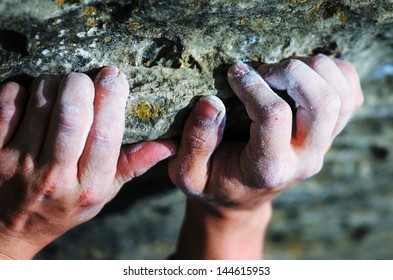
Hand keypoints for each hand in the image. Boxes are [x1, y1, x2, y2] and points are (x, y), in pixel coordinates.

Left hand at [0, 67, 175, 258]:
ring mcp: (19, 164)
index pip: (105, 135)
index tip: (115, 76)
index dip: (112, 99)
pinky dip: (21, 90)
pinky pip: (8, 105)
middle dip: (81, 85)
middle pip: (72, 116)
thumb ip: (133, 165)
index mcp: (88, 185)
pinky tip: (32, 97)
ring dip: (53, 83)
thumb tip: (169, 144)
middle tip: (85, 78)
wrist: (10, 229)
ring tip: (61, 86)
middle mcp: (54, 176)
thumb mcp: (103, 193)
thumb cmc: (64, 206)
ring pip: (41, 104)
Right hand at [169, 54, 362, 258]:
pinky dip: (335, 75)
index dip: (253, 86)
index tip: (234, 73)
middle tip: (265, 70)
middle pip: (323, 103)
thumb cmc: (213, 184)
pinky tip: (305, 74)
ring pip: (343, 97)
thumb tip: (212, 101)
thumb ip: (196, 141)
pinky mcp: (329, 136)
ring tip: (284, 69)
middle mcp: (303, 159)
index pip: (273, 115)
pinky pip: (352, 97)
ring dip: (316, 70)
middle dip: (293, 72)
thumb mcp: (189, 173)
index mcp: (268, 169)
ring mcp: (321, 147)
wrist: (241, 201)